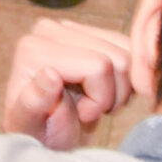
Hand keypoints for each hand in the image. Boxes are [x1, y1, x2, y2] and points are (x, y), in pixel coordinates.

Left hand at [2, 17, 142, 149]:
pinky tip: (104, 91)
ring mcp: (70, 27)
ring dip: (120, 87)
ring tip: (96, 102)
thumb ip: (34, 103)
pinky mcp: (89, 30)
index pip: (98, 66)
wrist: (47, 132)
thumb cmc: (39, 134)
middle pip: (117, 58)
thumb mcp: (32, 128)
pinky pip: (129, 48)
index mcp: (33, 49)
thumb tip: (49, 75)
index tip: (82, 115)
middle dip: (112, 94)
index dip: (100, 99)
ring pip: (128, 52)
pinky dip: (125, 78)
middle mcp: (49, 30)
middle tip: (90, 111)